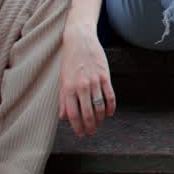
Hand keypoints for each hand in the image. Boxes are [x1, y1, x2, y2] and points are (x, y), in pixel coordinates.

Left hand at [58, 20, 115, 135]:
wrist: (80, 40)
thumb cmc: (70, 60)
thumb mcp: (62, 79)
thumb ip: (63, 99)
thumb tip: (63, 117)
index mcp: (68, 88)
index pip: (73, 114)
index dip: (77, 126)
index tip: (80, 133)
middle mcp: (81, 86)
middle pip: (87, 113)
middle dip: (90, 126)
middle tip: (91, 132)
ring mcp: (94, 81)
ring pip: (99, 106)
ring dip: (100, 119)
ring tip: (99, 124)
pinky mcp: (105, 76)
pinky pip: (110, 96)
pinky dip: (111, 107)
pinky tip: (109, 113)